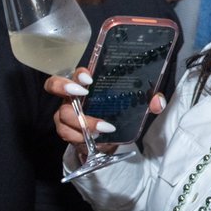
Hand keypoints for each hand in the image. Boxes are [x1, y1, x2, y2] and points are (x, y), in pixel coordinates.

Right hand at [44, 69, 165, 157]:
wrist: (111, 139)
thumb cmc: (120, 115)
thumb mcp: (138, 107)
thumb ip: (149, 102)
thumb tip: (157, 101)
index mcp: (86, 84)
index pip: (74, 71)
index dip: (77, 73)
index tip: (90, 79)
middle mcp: (72, 96)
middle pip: (54, 85)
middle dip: (64, 88)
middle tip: (83, 95)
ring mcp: (65, 113)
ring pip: (62, 114)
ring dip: (81, 122)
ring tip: (101, 129)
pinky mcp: (66, 130)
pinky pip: (65, 133)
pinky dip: (79, 137)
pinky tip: (93, 139)